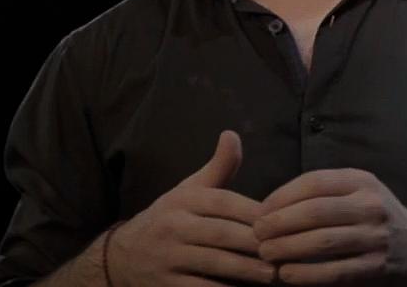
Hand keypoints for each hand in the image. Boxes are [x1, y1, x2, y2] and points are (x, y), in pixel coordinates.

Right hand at [106, 130, 277, 286]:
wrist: (122, 256)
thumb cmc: (169, 218)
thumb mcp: (188, 190)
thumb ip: (218, 167)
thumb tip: (233, 134)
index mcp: (184, 200)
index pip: (224, 202)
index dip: (254, 212)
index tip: (281, 221)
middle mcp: (175, 226)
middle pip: (222, 234)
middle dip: (254, 243)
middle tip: (283, 250)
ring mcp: (169, 257)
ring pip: (214, 263)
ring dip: (246, 270)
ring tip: (273, 274)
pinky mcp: (167, 285)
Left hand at [254, 168, 406, 285]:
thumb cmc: (377, 218)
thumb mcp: (360, 192)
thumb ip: (325, 193)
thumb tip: (272, 204)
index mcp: (362, 181)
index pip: (314, 182)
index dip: (281, 196)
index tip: (259, 209)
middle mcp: (371, 205)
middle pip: (315, 211)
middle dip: (279, 223)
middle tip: (256, 233)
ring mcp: (376, 237)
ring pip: (322, 242)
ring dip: (288, 248)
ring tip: (265, 253)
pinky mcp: (376, 267)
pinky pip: (334, 272)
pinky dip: (306, 274)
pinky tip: (287, 274)